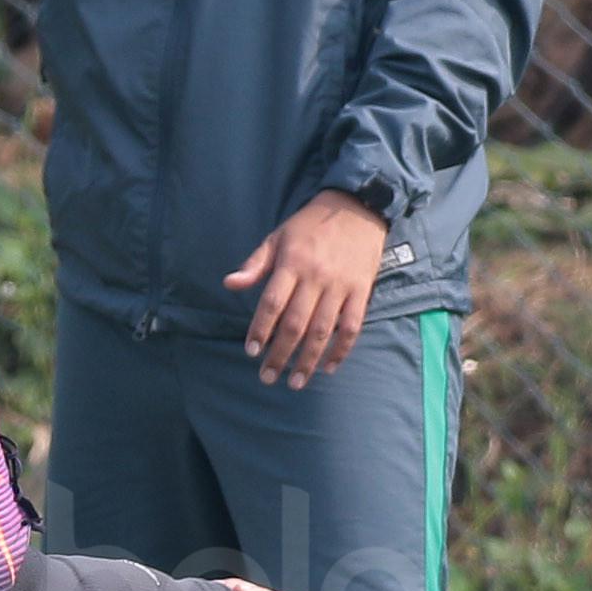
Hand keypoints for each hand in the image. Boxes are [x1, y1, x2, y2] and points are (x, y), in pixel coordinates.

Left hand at [221, 190, 387, 386]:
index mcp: (292, 263)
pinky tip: (329, 367)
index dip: (260, 329)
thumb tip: (230, 284)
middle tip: (267, 377)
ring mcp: (341, 286)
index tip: (251, 351)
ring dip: (308, 360)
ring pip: (323, 331)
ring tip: (296, 382)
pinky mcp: (361, 291)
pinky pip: (352, 326)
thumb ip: (255, 264)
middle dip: (280, 355)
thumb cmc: (310, 225)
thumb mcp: (278, 237)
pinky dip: (341, 350)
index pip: (272, 303)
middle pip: (295, 324)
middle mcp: (316, 277)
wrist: (357, 208)